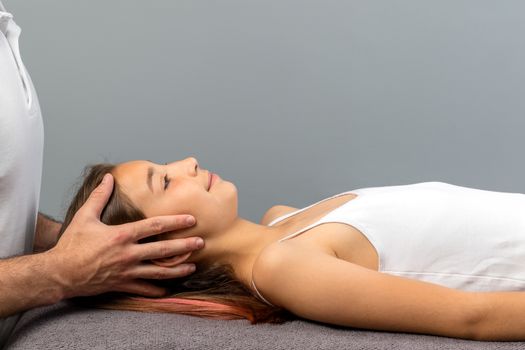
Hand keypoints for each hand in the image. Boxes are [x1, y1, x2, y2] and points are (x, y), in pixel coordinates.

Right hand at [47, 173, 203, 298]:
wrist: (58, 273)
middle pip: (163, 250)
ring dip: (178, 269)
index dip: (175, 222)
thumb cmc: (71, 244)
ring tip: (193, 266)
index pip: (154, 226)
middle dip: (184, 246)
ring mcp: (126, 271)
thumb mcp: (84, 217)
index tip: (191, 219)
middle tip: (201, 243)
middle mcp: (128, 254)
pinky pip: (144, 288)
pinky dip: (158, 289)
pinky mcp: (121, 284)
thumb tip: (108, 178)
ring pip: (158, 272)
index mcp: (121, 235)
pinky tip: (170, 288)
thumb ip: (99, 197)